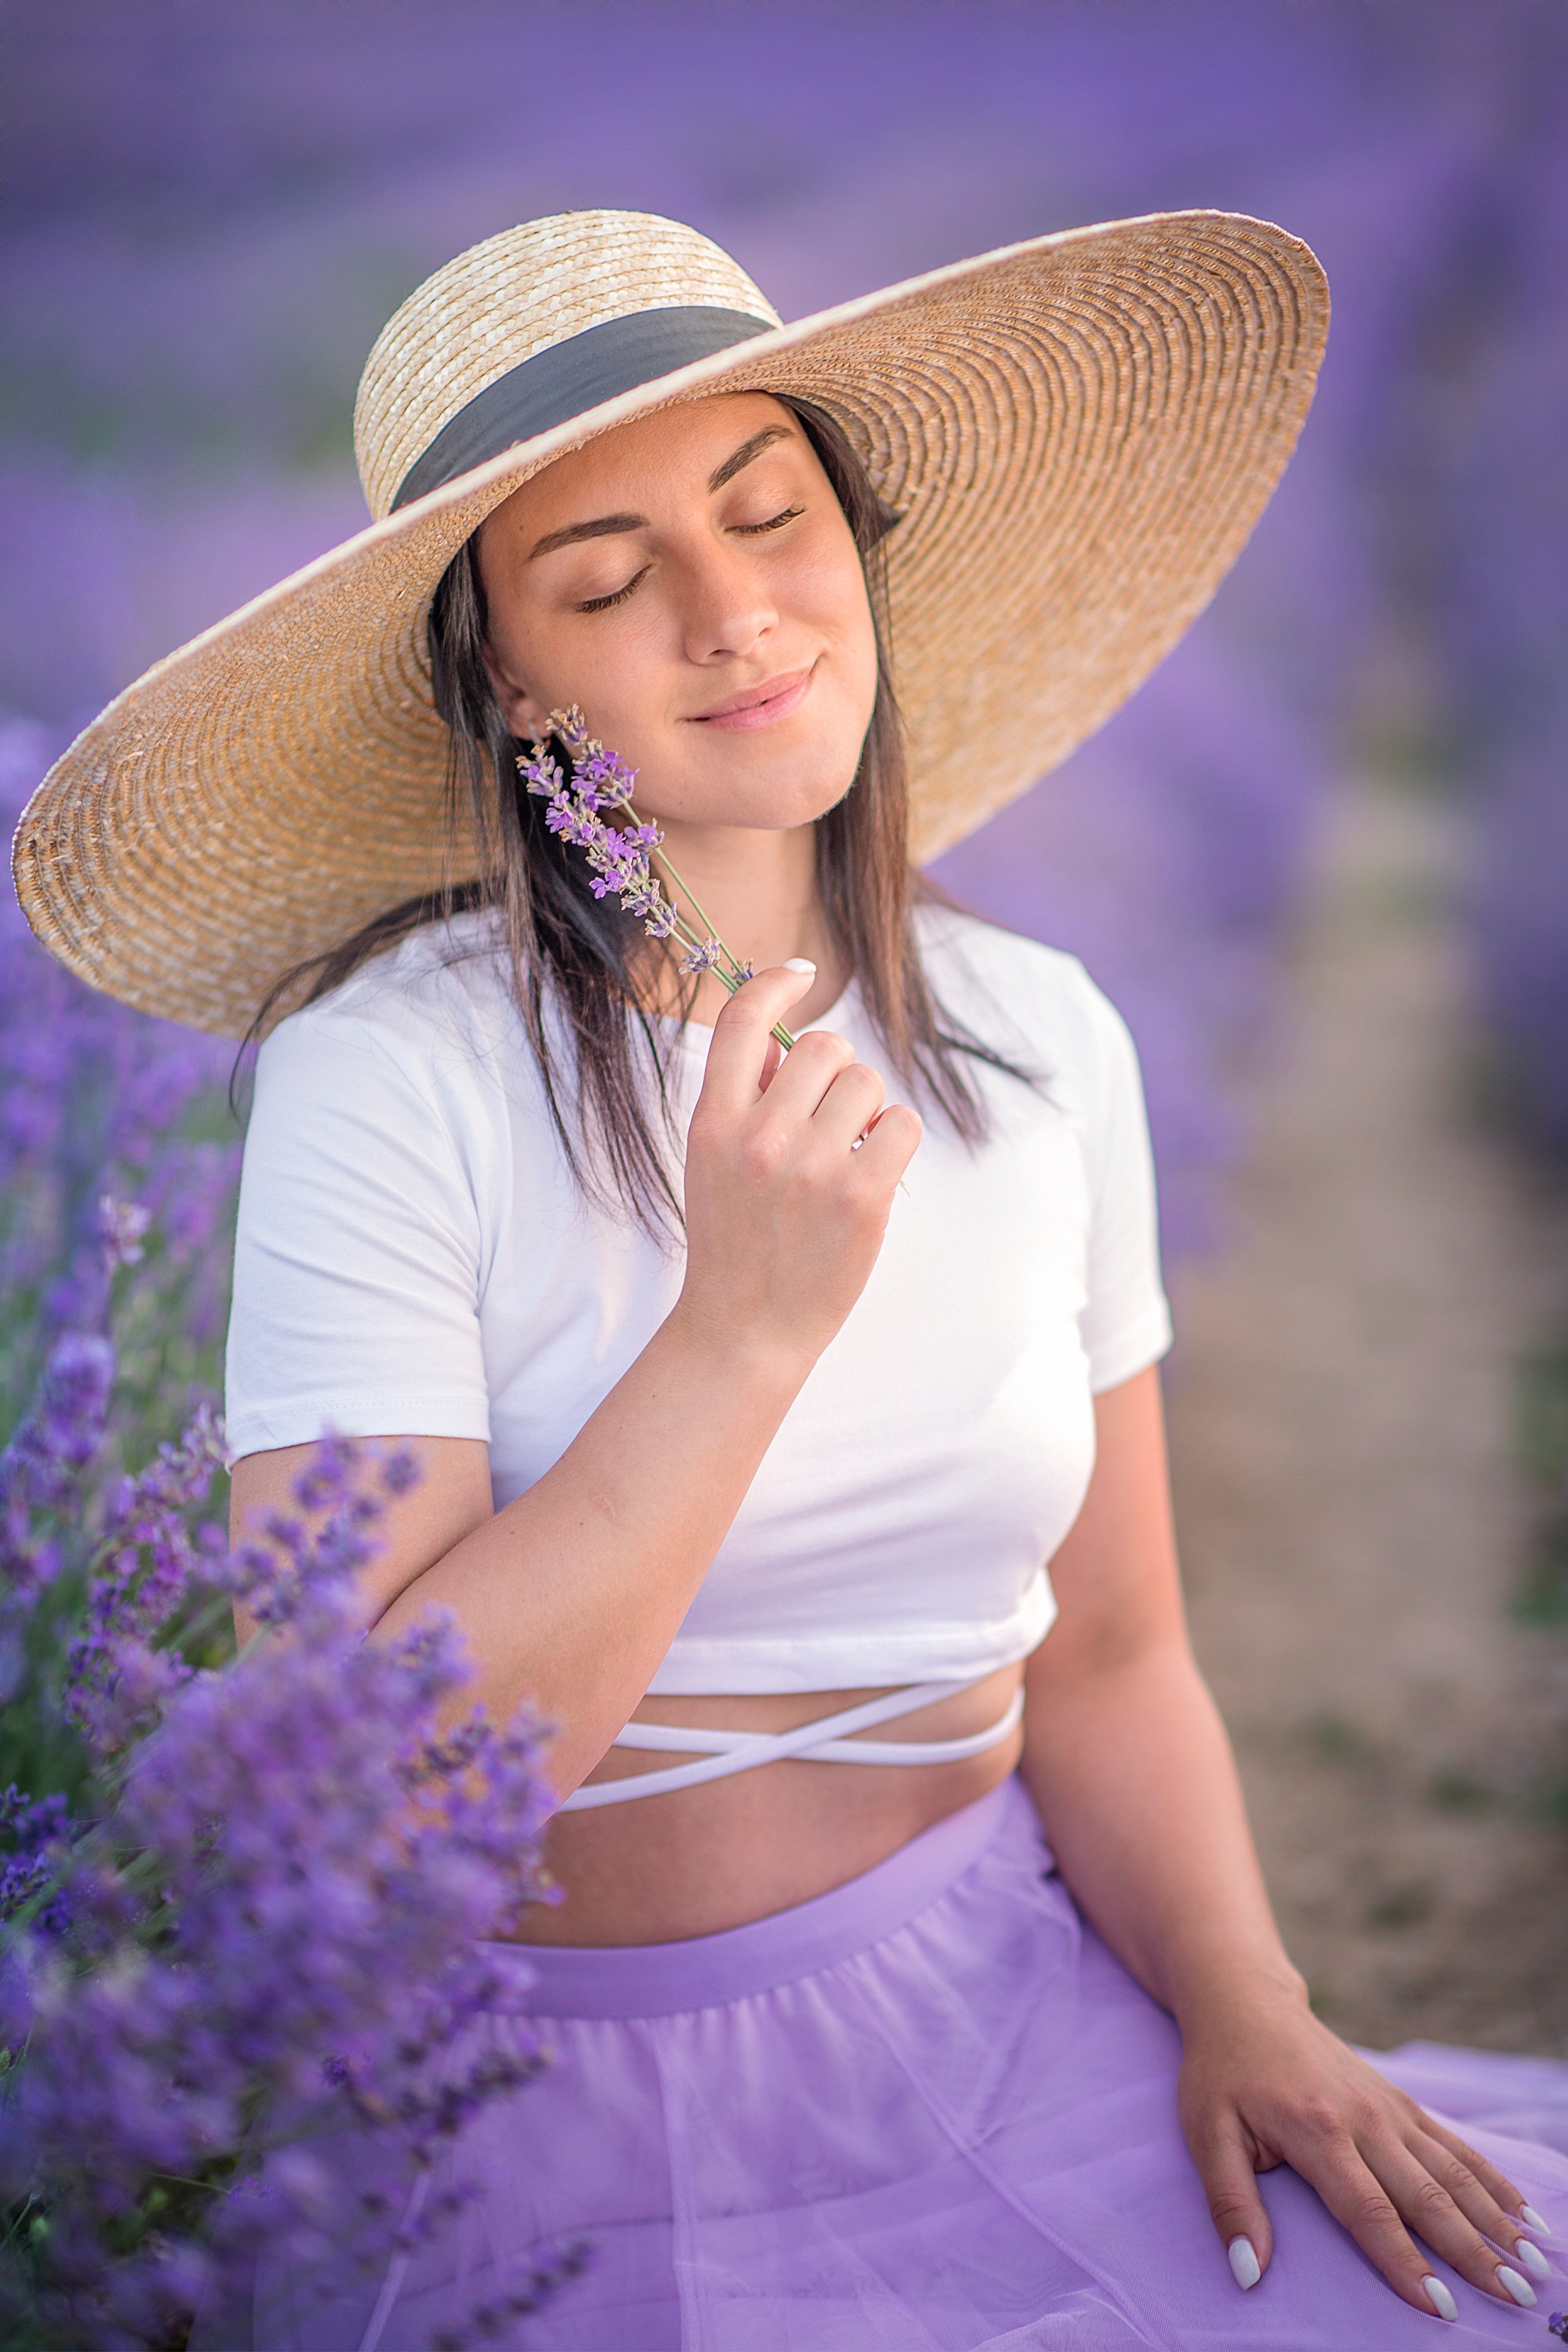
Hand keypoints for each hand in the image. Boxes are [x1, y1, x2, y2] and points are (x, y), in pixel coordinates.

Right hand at [677, 962, 921, 1369]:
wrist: (745, 1330)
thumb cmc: (735, 1242)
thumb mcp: (711, 1163)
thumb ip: (740, 1099)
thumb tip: (781, 1042)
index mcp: (713, 1122)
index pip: (741, 1020)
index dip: (775, 984)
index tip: (801, 975)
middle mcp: (759, 1137)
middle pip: (824, 1047)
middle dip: (834, 1073)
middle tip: (826, 1118)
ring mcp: (812, 1167)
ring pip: (867, 1081)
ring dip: (865, 1109)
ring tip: (845, 1152)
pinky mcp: (861, 1196)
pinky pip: (901, 1123)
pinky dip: (894, 1138)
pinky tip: (872, 1169)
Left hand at [1178, 1980, 1547, 2319]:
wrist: (1246, 2002)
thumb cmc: (1221, 2071)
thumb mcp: (1205, 2132)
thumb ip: (1230, 2203)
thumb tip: (1249, 2272)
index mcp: (1316, 2130)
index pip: (1368, 2209)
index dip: (1404, 2261)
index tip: (1439, 2308)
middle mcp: (1364, 2118)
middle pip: (1426, 2195)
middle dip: (1472, 2250)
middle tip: (1514, 2295)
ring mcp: (1388, 2107)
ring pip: (1452, 2171)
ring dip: (1494, 2218)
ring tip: (1533, 2262)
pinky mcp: (1400, 2102)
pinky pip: (1454, 2145)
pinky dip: (1492, 2179)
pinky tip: (1523, 2212)